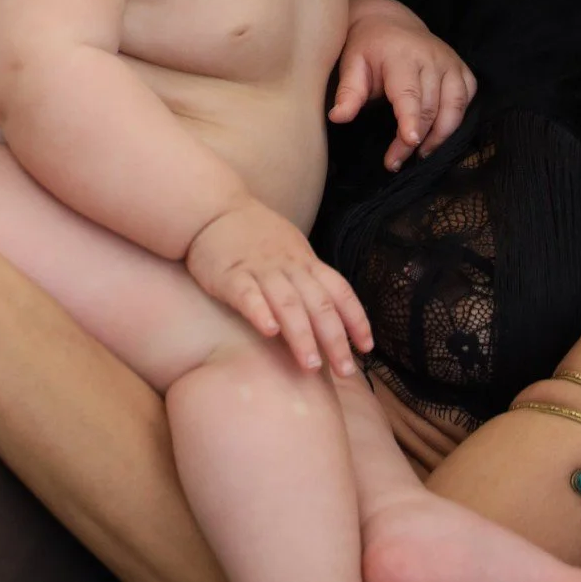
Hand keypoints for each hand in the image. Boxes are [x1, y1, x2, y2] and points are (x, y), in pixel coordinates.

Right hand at [185, 201, 372, 376]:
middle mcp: (288, 267)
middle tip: (346, 371)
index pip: (339, 291)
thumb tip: (333, 318)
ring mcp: (259, 270)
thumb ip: (309, 280)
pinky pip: (247, 294)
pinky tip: (268, 332)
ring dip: (302, 335)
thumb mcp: (291, 251)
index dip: (356, 319)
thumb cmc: (256, 236)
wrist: (212, 209)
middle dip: (335, 339)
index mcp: (306, 262)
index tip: (368, 348)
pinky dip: (260, 312)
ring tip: (311, 365)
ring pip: (288, 303)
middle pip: (319, 304)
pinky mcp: (229, 275)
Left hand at [329, 0, 475, 170]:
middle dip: (415, 140)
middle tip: (395, 161)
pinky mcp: (461, 68)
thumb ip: (348, 92)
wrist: (387, 21)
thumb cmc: (366, 47)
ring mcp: (450, 62)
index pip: (409, 93)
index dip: (411, 120)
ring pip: (455, 106)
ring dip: (441, 135)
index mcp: (402, 56)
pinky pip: (468, 97)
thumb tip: (338, 118)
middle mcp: (432, 58)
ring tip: (421, 154)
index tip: (409, 142)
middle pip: (430, 107)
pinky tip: (440, 132)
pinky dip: (457, 118)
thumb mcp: (351, 64)